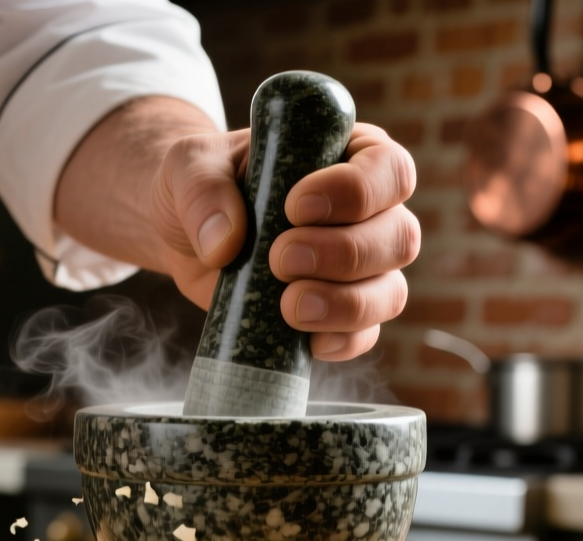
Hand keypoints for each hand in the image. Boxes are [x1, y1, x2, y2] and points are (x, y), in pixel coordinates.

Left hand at [150, 123, 419, 360]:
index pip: (388, 169)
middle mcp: (369, 213)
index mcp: (349, 156)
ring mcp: (361, 269)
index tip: (295, 207)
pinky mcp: (338, 314)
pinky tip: (306, 340)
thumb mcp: (189, 166)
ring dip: (346, 304)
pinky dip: (342, 341)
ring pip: (389, 291)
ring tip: (289, 306)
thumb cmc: (202, 185)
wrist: (182, 235)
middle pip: (399, 236)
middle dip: (344, 253)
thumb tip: (224, 244)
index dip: (356, 191)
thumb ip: (202, 189)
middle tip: (280, 258)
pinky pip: (364, 335)